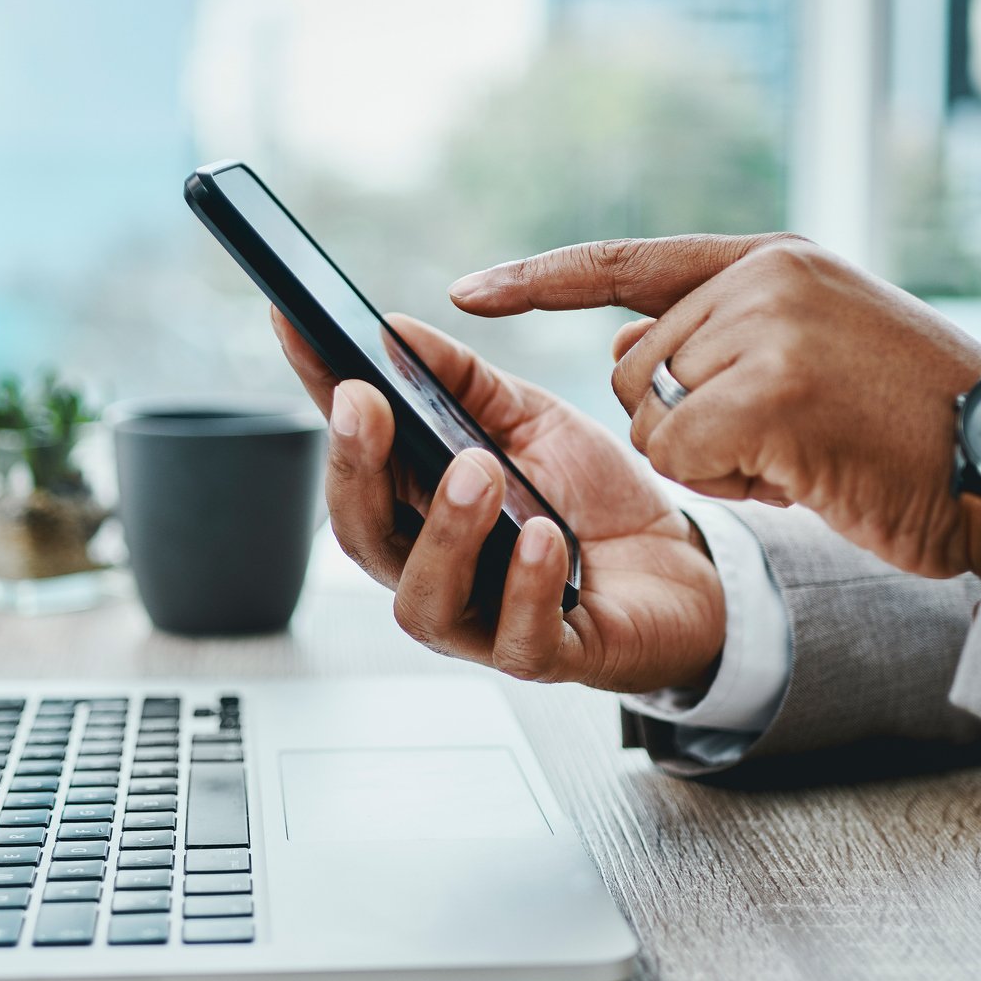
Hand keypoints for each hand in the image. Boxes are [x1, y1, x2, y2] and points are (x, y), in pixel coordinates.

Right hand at [270, 309, 723, 692]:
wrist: (684, 567)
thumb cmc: (592, 499)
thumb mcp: (528, 419)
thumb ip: (461, 380)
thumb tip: (392, 330)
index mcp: (417, 507)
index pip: (350, 451)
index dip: (316, 393)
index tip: (297, 326)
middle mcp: (434, 567)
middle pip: (362, 535)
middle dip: (355, 469)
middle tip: (368, 405)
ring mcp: (483, 619)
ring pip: (425, 599)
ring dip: (444, 532)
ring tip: (478, 471)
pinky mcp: (546, 654)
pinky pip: (519, 637)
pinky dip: (525, 585)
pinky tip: (544, 538)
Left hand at [451, 235, 980, 578]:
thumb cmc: (917, 428)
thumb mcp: (817, 352)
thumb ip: (723, 340)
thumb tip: (620, 358)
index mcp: (777, 258)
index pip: (630, 262)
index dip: (543, 279)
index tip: (469, 292)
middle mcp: (766, 277)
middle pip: (633, 369)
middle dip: (683, 425)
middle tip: (784, 440)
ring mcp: (769, 327)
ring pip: (650, 416)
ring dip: (711, 461)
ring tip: (804, 454)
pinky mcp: (770, 391)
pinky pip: (680, 456)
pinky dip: (730, 486)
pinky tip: (804, 475)